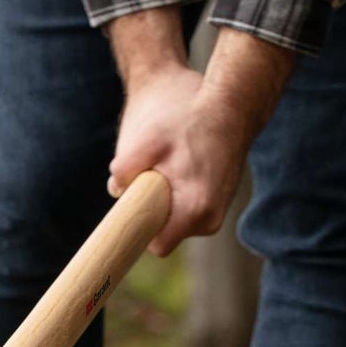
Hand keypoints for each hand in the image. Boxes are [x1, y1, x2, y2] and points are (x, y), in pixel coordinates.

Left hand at [105, 11, 296, 256]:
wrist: (229, 102)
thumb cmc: (187, 117)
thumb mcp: (148, 138)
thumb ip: (125, 168)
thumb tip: (116, 188)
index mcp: (196, 209)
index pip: (157, 245)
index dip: (138, 228)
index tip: (128, 210)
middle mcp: (212, 219)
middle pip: (165, 232)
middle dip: (150, 208)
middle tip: (149, 173)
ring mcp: (219, 211)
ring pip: (176, 220)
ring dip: (164, 199)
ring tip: (168, 164)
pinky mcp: (220, 201)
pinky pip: (188, 209)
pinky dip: (179, 192)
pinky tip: (182, 165)